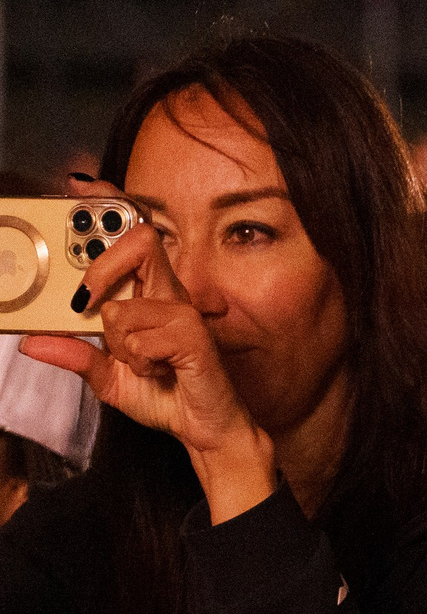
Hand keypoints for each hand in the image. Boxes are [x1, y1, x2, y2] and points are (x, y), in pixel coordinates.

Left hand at [22, 216, 275, 521]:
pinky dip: (139, 362)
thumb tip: (33, 342)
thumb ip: (76, 356)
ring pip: (122, 307)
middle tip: (84, 302)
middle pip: (140, 242)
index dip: (112, 205)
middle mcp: (170, 294)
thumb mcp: (107, 379)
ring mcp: (185, 312)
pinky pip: (140, 337)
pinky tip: (159, 371)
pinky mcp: (194, 335)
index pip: (134, 236)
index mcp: (151, 295)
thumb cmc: (168, 394)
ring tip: (140, 363)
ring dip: (119, 344)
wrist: (205, 427)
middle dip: (101, 265)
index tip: (81, 186)